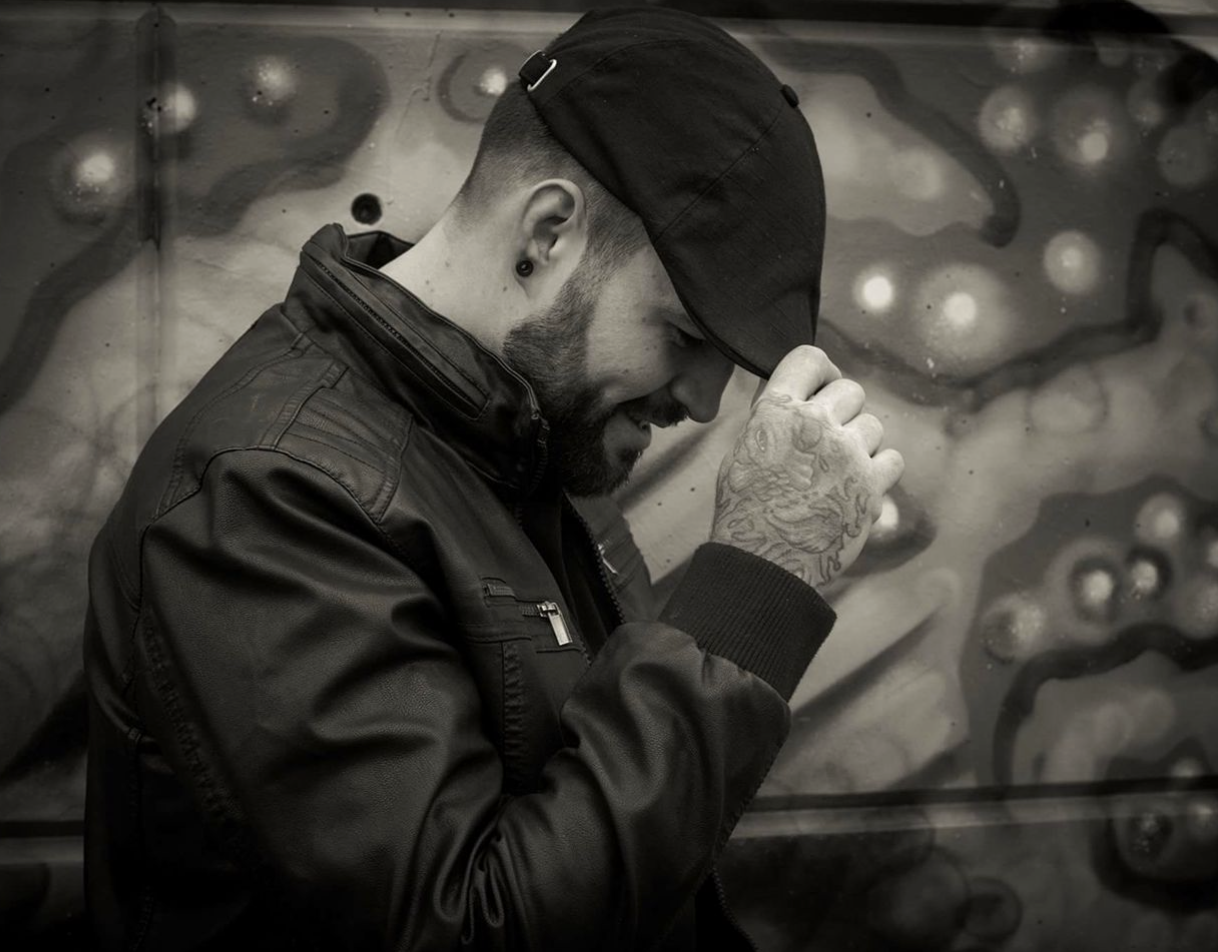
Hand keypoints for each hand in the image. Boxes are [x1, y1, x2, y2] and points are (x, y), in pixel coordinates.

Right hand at [710, 345, 904, 586]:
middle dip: (841, 411)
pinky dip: (879, 472)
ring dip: (860, 443)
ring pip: (874, 426)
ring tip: (838, 470)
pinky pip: (893, 459)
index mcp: (777, 411)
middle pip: (850, 390)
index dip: (820, 371)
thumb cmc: (746, 509)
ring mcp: (847, 454)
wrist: (764, 562)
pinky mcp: (871, 486)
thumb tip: (796, 397)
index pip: (810, 358)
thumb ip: (772, 418)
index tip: (821, 388)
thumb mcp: (743, 451)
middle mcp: (815, 424)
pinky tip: (858, 486)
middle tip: (828, 438)